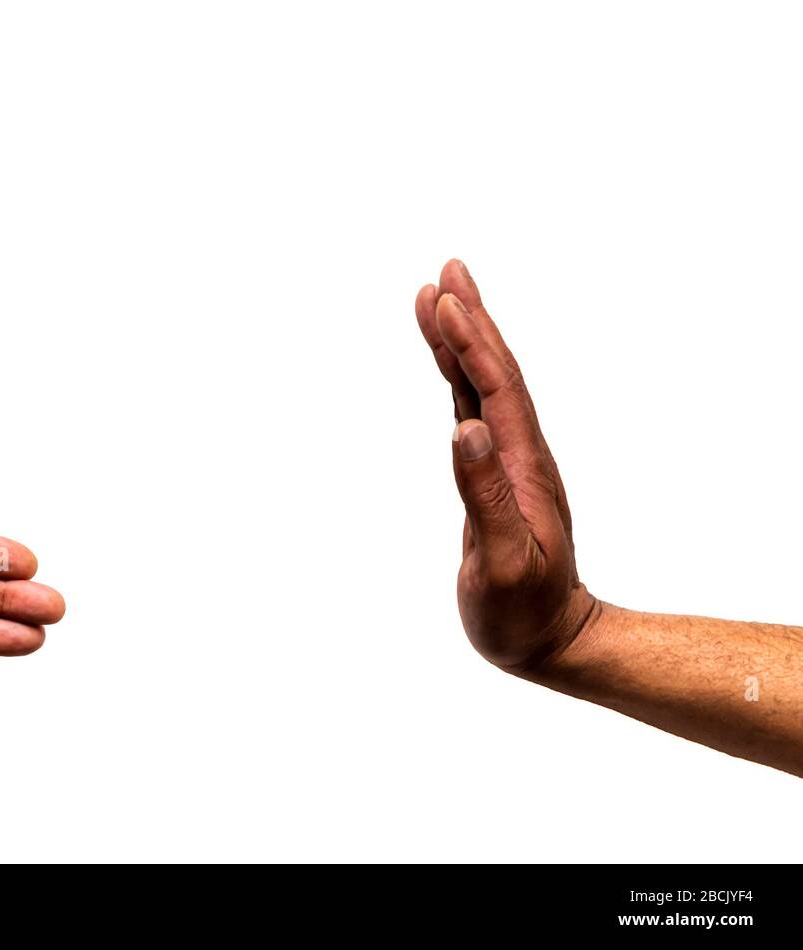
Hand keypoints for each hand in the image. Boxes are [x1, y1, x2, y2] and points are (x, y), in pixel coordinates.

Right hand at [415, 260, 596, 670]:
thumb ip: (483, 496)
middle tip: (446, 272)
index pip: (496, 389)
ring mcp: (507, 461)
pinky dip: (456, 376)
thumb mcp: (503, 562)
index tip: (443, 299)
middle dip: (470, 320)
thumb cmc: (523, 612)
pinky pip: (472, 409)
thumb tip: (462, 429)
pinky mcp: (493, 473)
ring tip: (437, 298)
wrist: (551, 640)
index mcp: (521, 466)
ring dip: (461, 339)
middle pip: (494, 371)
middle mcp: (518, 453)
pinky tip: (444, 361)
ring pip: (482, 385)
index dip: (470, 342)